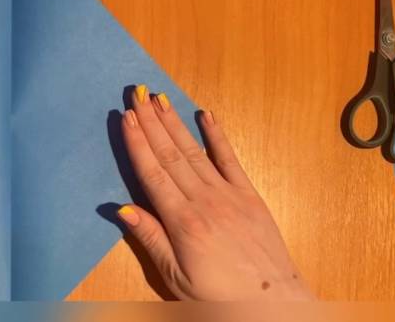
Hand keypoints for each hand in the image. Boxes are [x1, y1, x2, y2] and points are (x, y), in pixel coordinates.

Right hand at [117, 85, 313, 300]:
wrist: (272, 304)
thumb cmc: (218, 296)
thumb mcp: (175, 276)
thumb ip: (150, 239)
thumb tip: (123, 208)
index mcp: (182, 222)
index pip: (152, 173)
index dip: (137, 143)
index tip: (126, 116)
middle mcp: (204, 201)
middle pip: (170, 154)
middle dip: (151, 122)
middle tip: (137, 93)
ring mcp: (229, 194)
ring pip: (194, 151)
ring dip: (175, 123)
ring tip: (160, 98)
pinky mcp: (249, 195)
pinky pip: (230, 159)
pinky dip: (217, 135)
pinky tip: (206, 115)